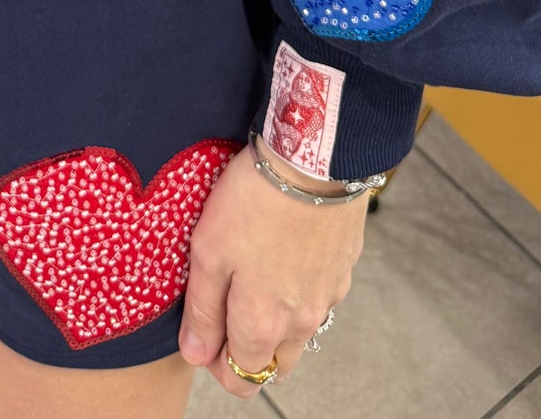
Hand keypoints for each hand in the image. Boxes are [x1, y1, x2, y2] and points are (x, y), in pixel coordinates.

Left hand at [179, 144, 365, 395]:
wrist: (314, 161)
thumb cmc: (253, 201)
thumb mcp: (209, 251)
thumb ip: (203, 311)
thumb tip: (197, 355)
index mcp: (263, 324)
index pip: (242, 379)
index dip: (218, 364)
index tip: (204, 336)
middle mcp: (300, 323)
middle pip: (274, 365)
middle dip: (249, 353)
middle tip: (226, 309)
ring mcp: (327, 297)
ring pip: (299, 335)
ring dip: (276, 324)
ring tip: (253, 277)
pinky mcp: (343, 270)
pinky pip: (318, 299)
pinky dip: (299, 293)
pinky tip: (283, 256)